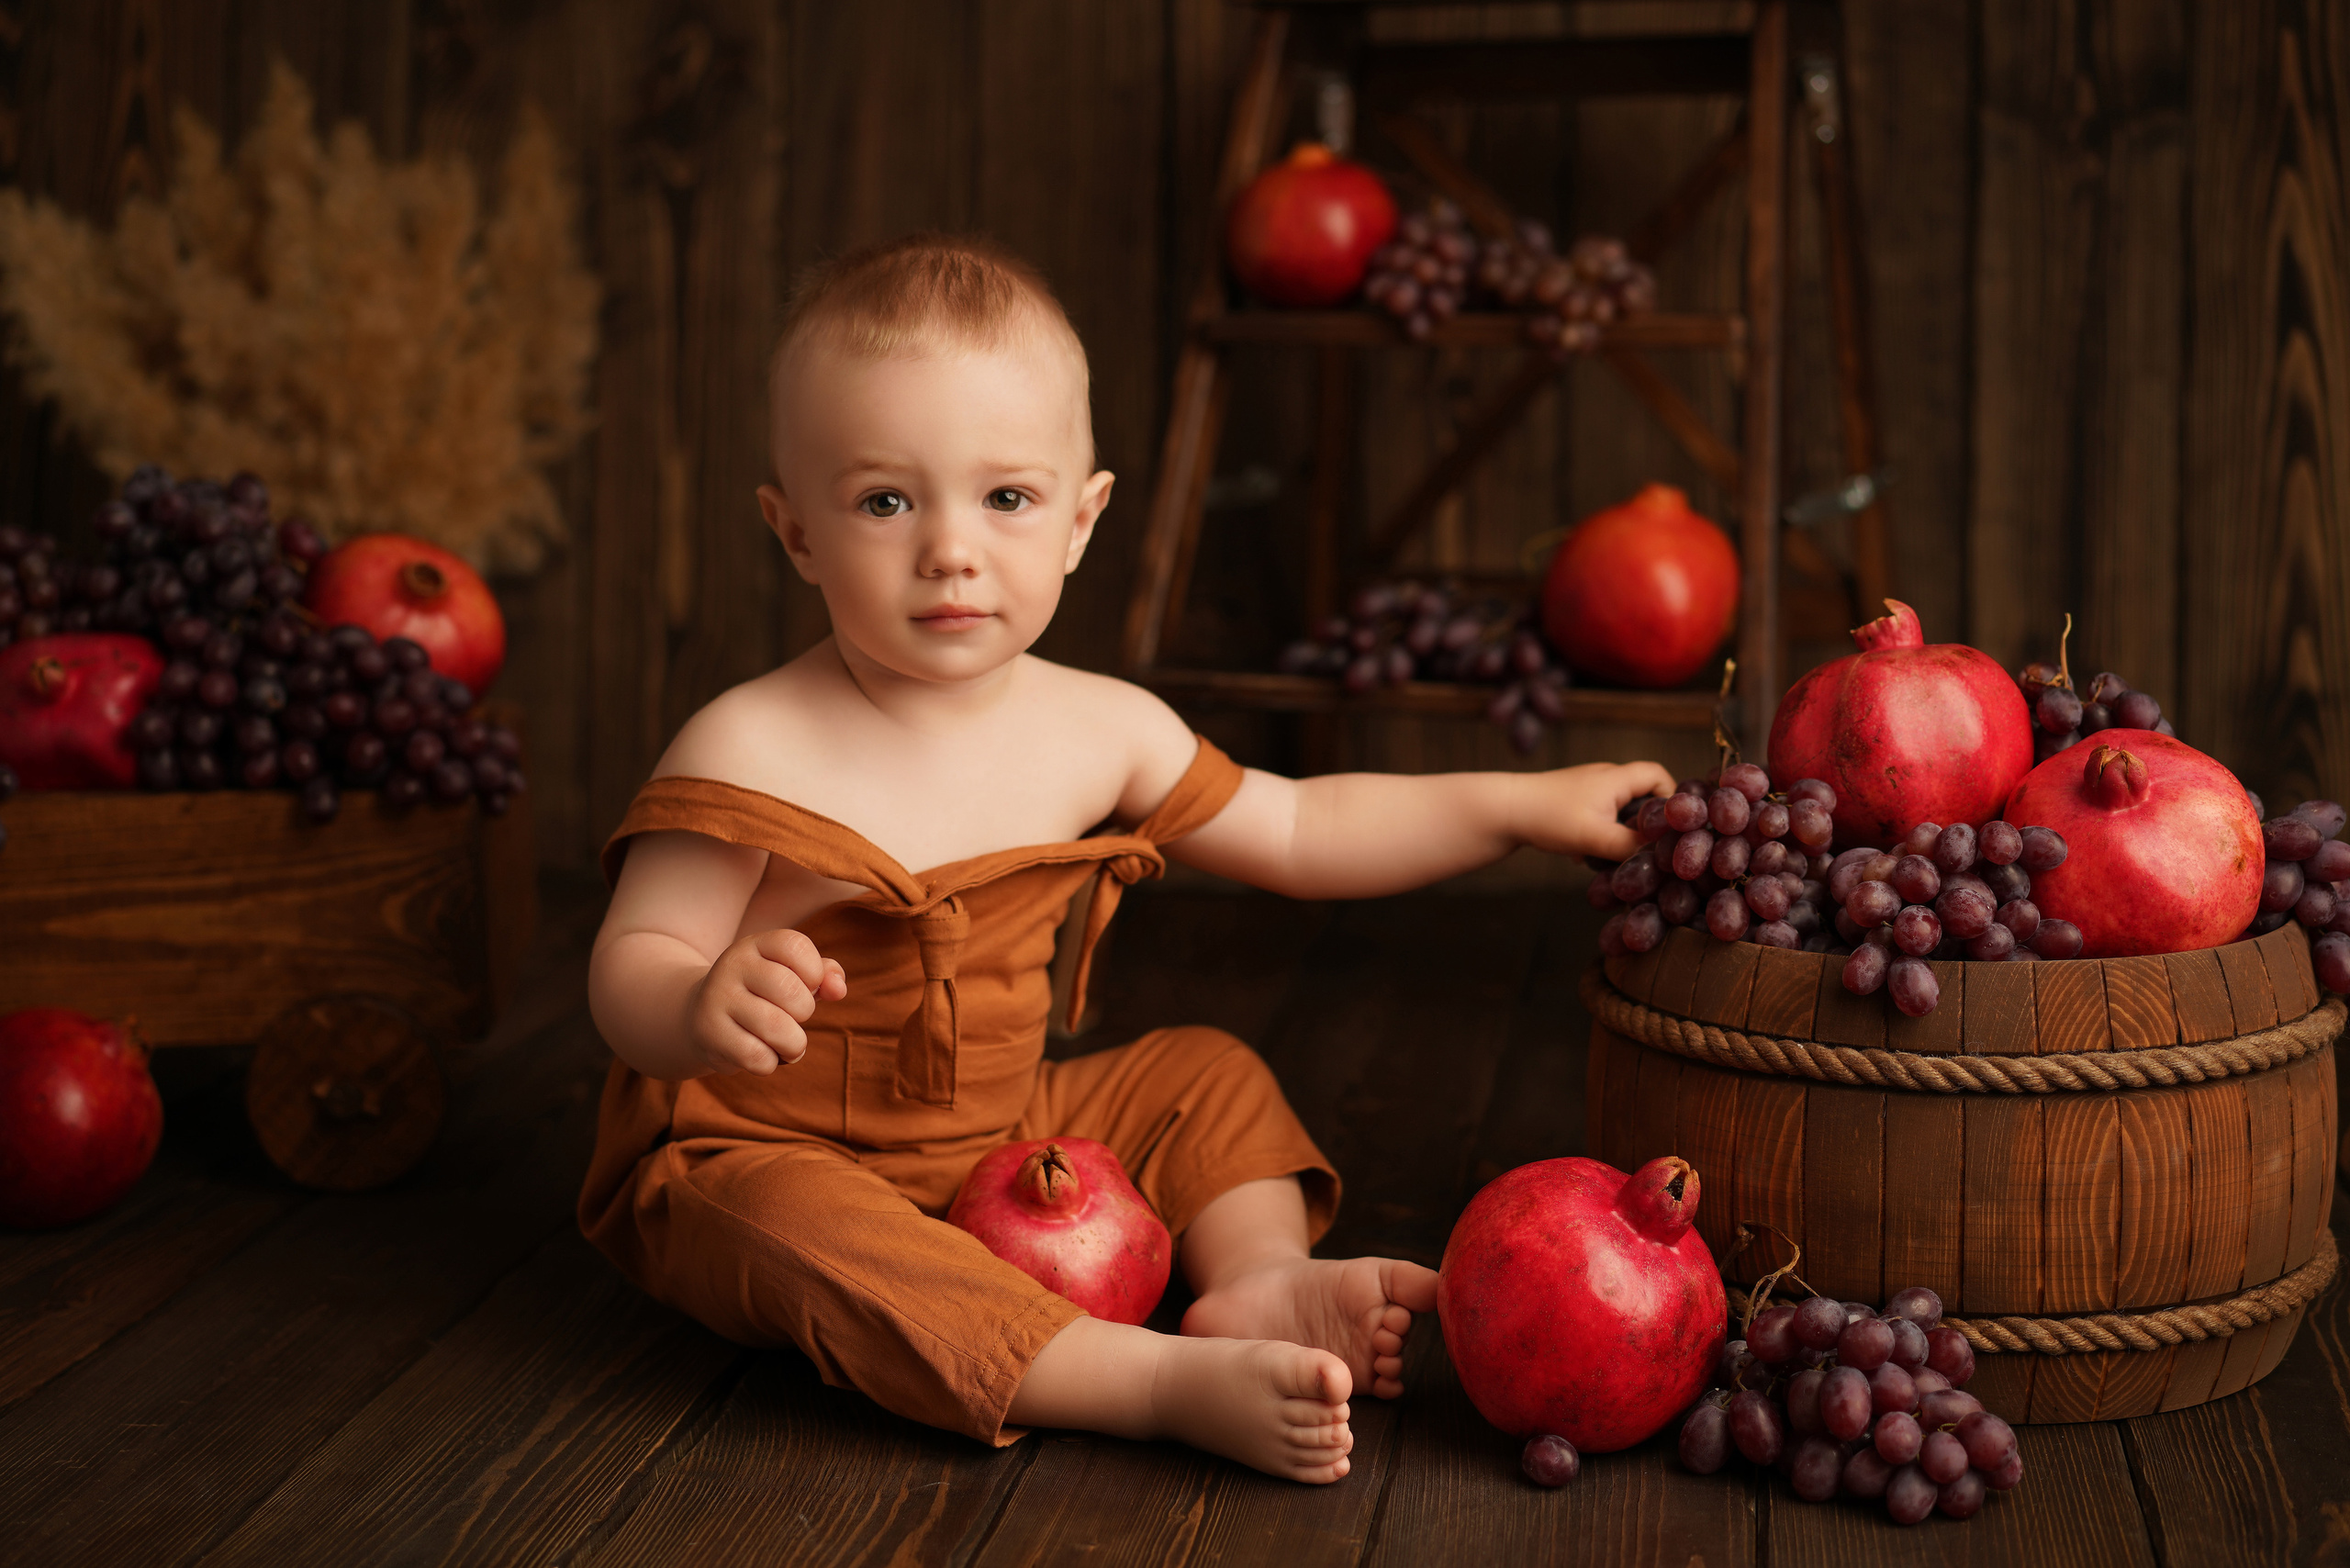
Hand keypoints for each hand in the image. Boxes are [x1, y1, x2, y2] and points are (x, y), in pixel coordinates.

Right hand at [685, 929, 848, 1074]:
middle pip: (791, 992)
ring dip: (794, 1045)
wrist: (699, 1014)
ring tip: (787, 1044)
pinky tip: (761, 1055)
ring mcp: (717, 998)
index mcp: (756, 944)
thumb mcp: (791, 975)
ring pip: (777, 1028)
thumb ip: (824, 974)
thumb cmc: (761, 994)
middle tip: (793, 1018)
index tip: (806, 985)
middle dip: (805, 1013)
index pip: (796, 946)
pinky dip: (770, 1063)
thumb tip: (838, 989)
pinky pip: (757, 1056)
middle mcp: (733, 965)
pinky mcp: (709, 1033)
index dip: (814, 972)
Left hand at [1523, 760, 1675, 860]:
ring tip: (1611, 854)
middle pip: (1641, 794)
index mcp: (1616, 778)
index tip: (1667, 827)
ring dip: (1619, 832)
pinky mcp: (1570, 802)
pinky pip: (1598, 817)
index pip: (1658, 775)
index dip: (1670, 798)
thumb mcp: (1596, 836)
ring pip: (1618, 809)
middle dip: (1644, 822)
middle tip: (1642, 846)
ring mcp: (1586, 789)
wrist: (1503, 811)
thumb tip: (1660, 856)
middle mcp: (1604, 777)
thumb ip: (1631, 846)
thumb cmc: (1550, 817)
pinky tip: (1584, 856)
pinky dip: (1598, 835)